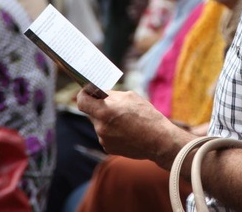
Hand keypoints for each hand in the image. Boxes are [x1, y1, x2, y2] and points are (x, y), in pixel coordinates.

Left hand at [76, 89, 192, 164]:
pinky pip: (106, 136)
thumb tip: (101, 95)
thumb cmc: (146, 116)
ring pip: (100, 125)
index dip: (83, 95)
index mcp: (104, 111)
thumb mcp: (130, 97)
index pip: (82, 101)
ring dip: (107, 121)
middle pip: (92, 113)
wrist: (159, 140)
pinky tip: (127, 131)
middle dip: (100, 108)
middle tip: (113, 105)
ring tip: (125, 120)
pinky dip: (113, 132)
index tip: (88, 92)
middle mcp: (100, 127)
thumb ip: (112, 95)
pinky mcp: (109, 149)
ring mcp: (104, 140)